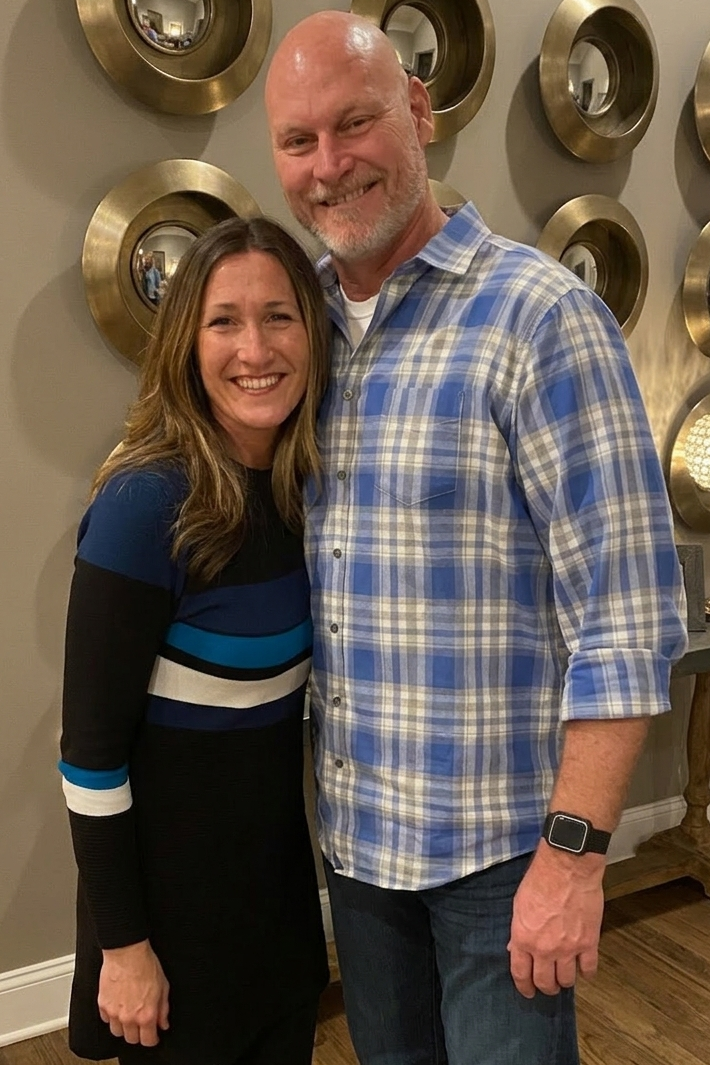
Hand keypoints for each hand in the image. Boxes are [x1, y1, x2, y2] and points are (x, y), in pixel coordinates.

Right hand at [98, 939, 169, 1045]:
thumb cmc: (145, 964)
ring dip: (124, 1027)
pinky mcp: (103, 1004)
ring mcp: (114, 1012)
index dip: (152, 1039)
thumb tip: (163, 1023)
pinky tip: (119, 1007)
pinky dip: (112, 1017)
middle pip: (131, 1039)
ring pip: (117, 1032)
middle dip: (138, 1034)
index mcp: (146, 1014)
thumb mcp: (163, 986)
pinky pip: (106, 1020)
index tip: (153, 1036)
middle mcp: (129, 1017)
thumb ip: (163, 1009)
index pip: (148, 1041)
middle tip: (142, 1025)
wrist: (126, 951)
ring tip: (130, 1016)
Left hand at [507, 844, 604, 997]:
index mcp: (524, 938)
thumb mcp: (519, 904)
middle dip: (546, 987)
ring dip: (565, 981)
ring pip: (567, 980)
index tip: (528, 991)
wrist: (567, 867)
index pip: (521, 974)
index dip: (524, 987)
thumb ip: (519, 930)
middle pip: (545, 982)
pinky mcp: (589, 943)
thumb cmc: (540, 879)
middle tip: (548, 986)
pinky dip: (587, 972)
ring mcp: (568, 948)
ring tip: (565, 976)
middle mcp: (544, 948)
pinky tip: (584, 969)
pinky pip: (589, 969)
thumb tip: (515, 947)